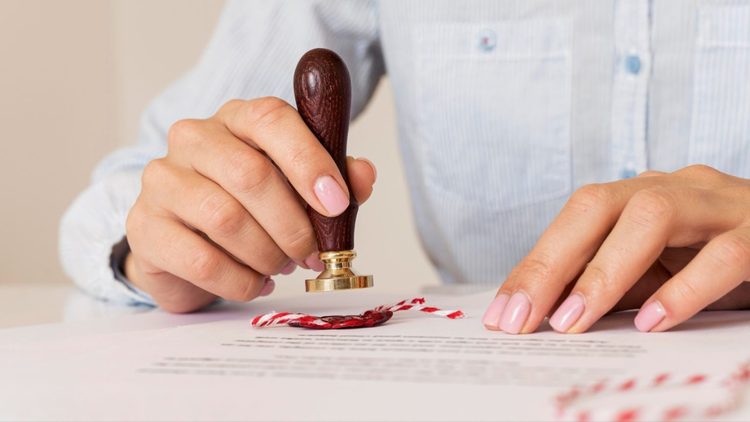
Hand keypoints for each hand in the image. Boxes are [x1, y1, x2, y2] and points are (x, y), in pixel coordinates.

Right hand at [125, 97, 376, 312]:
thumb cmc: (250, 209)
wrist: (187, 245)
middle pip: (250, 175)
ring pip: (225, 219)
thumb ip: (334, 179)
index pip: (271, 119)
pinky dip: (241, 281)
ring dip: (268, 255)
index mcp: (237, 119)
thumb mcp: (298, 189)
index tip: (336, 203)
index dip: (309, 162)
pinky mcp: (144, 228)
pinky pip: (202, 261)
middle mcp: (194, 139)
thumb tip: (362, 176)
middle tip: (312, 254)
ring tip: (281, 266)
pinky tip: (255, 283)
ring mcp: (163, 181)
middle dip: (293, 225)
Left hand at [483, 165, 749, 333]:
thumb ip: (613, 283)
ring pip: (652, 216)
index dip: (534, 264)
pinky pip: (723, 253)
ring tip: (573, 320)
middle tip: (520, 318)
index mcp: (642, 196)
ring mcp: (719, 205)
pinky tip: (653, 321)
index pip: (574, 220)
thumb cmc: (720, 255)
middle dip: (550, 263)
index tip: (502, 313)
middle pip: (597, 206)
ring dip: (604, 272)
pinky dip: (683, 288)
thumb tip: (548, 314)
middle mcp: (674, 189)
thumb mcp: (659, 270)